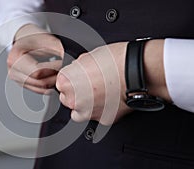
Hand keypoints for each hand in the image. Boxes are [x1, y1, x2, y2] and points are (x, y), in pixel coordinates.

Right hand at [7, 24, 63, 93]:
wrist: (23, 37)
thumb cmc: (32, 36)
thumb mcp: (45, 38)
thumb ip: (57, 49)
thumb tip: (68, 59)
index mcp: (15, 58)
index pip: (36, 71)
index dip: (52, 69)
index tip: (63, 63)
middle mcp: (13, 70)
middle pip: (38, 82)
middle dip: (54, 77)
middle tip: (64, 70)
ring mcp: (16, 78)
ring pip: (39, 88)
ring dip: (52, 83)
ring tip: (60, 73)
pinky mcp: (22, 83)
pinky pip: (37, 90)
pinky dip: (48, 86)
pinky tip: (54, 78)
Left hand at [56, 40, 170, 124]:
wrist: (136, 71)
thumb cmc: (115, 60)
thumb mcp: (88, 57)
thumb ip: (77, 68)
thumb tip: (77, 70)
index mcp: (66, 82)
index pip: (60, 84)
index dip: (71, 81)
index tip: (80, 79)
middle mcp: (73, 100)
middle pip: (67, 99)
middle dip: (76, 94)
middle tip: (91, 86)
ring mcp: (87, 112)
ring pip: (78, 112)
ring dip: (84, 106)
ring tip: (98, 95)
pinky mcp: (102, 119)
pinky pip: (97, 116)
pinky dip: (101, 110)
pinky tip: (109, 100)